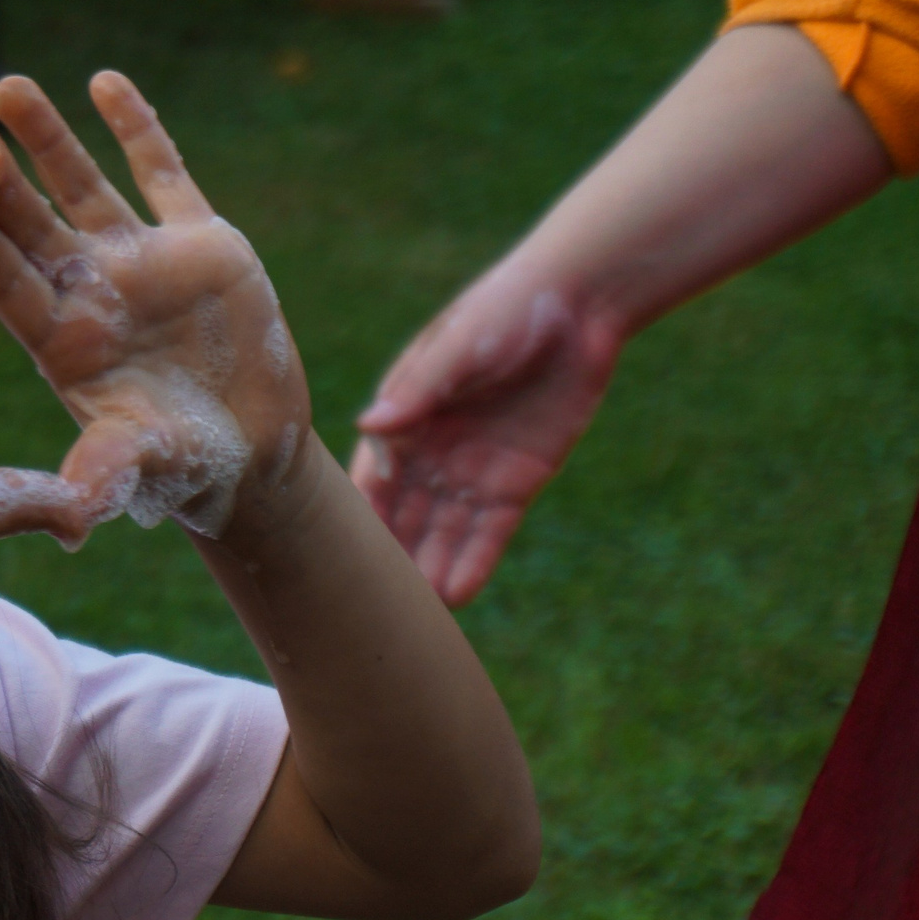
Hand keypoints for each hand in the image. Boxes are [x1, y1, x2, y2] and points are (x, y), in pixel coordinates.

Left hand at [0, 72, 307, 541]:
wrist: (253, 450)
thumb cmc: (184, 465)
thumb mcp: (144, 464)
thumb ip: (108, 471)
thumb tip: (74, 513)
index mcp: (61, 339)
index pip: (3, 278)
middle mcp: (90, 291)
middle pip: (27, 223)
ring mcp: (140, 261)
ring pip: (82, 185)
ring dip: (48, 138)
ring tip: (6, 86)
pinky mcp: (199, 241)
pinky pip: (162, 174)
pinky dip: (137, 129)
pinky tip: (105, 82)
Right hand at [348, 259, 623, 605]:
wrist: (579, 304)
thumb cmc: (504, 311)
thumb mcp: (458, 346)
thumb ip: (418, 390)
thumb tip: (370, 426)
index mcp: (405, 416)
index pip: (370, 475)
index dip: (359, 512)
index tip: (340, 552)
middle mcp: (430, 452)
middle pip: (403, 514)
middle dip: (390, 556)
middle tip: (371, 602)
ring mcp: (471, 471)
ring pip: (443, 532)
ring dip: (429, 569)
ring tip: (415, 615)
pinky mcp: (515, 483)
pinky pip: (490, 532)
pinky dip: (474, 561)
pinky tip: (458, 596)